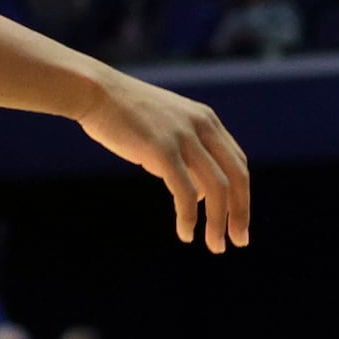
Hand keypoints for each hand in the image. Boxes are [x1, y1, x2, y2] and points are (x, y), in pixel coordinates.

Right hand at [77, 70, 249, 253]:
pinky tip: (185, 233)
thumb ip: (187, 155)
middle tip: (239, 242)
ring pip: (216, 188)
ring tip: (215, 245)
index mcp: (206, 120)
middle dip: (241, 213)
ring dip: (218, 222)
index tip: (238, 222)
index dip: (242, 196)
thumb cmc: (126, 114)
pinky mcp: (162, 149)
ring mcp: (183, 136)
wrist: (96, 93)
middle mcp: (201, 126)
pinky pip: (185, 192)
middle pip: (236, 177)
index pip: (237, 163)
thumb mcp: (167, 128)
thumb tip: (197, 193)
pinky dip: (189, 217)